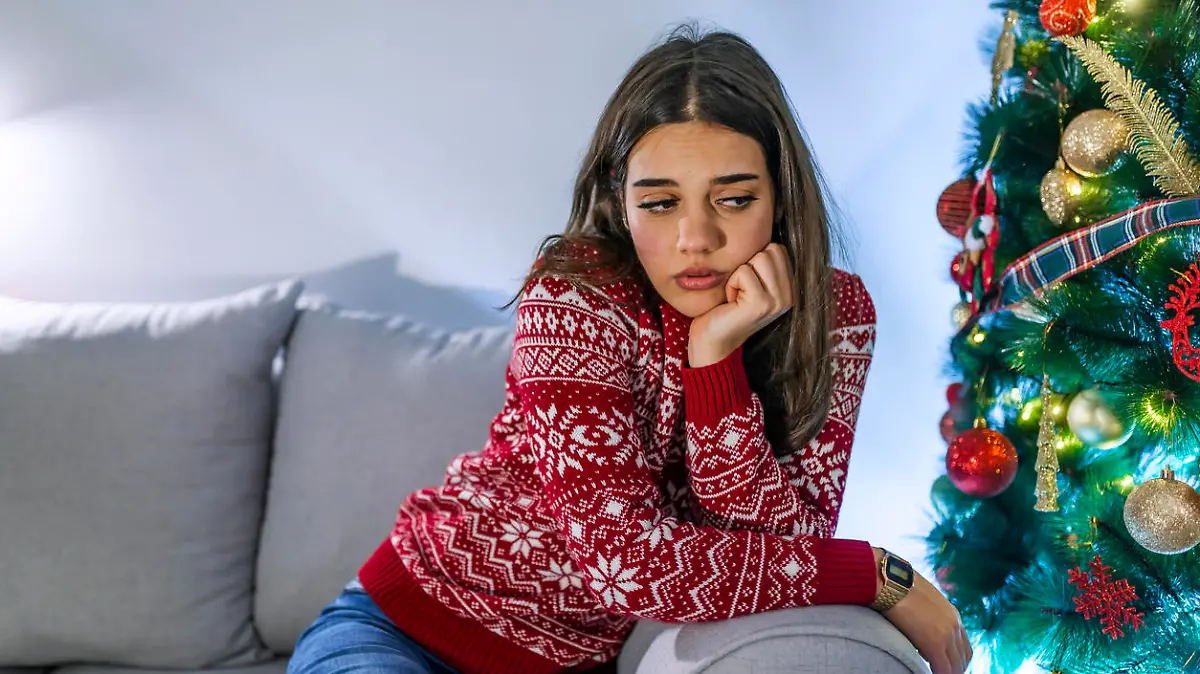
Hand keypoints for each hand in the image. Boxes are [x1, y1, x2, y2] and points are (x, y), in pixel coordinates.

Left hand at [688, 243, 792, 367]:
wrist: (712, 342)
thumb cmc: (725, 308)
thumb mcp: (749, 282)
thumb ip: (762, 263)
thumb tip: (764, 227)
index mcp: (790, 289)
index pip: (778, 248)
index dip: (754, 261)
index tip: (746, 285)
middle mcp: (789, 296)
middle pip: (770, 250)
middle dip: (747, 265)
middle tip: (740, 291)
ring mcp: (778, 301)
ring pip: (759, 257)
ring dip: (738, 274)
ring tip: (736, 296)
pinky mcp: (761, 304)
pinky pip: (744, 272)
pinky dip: (731, 284)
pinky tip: (730, 303)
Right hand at [873, 549, 972, 673]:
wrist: (890, 580)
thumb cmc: (899, 586)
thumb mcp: (921, 599)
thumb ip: (927, 614)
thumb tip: (920, 625)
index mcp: (952, 614)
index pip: (963, 645)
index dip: (957, 658)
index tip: (948, 664)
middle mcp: (955, 625)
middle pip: (964, 657)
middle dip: (955, 667)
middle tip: (943, 672)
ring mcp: (947, 635)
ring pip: (957, 665)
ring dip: (949, 671)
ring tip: (938, 673)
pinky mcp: (935, 644)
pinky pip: (944, 669)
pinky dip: (941, 673)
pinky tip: (930, 673)